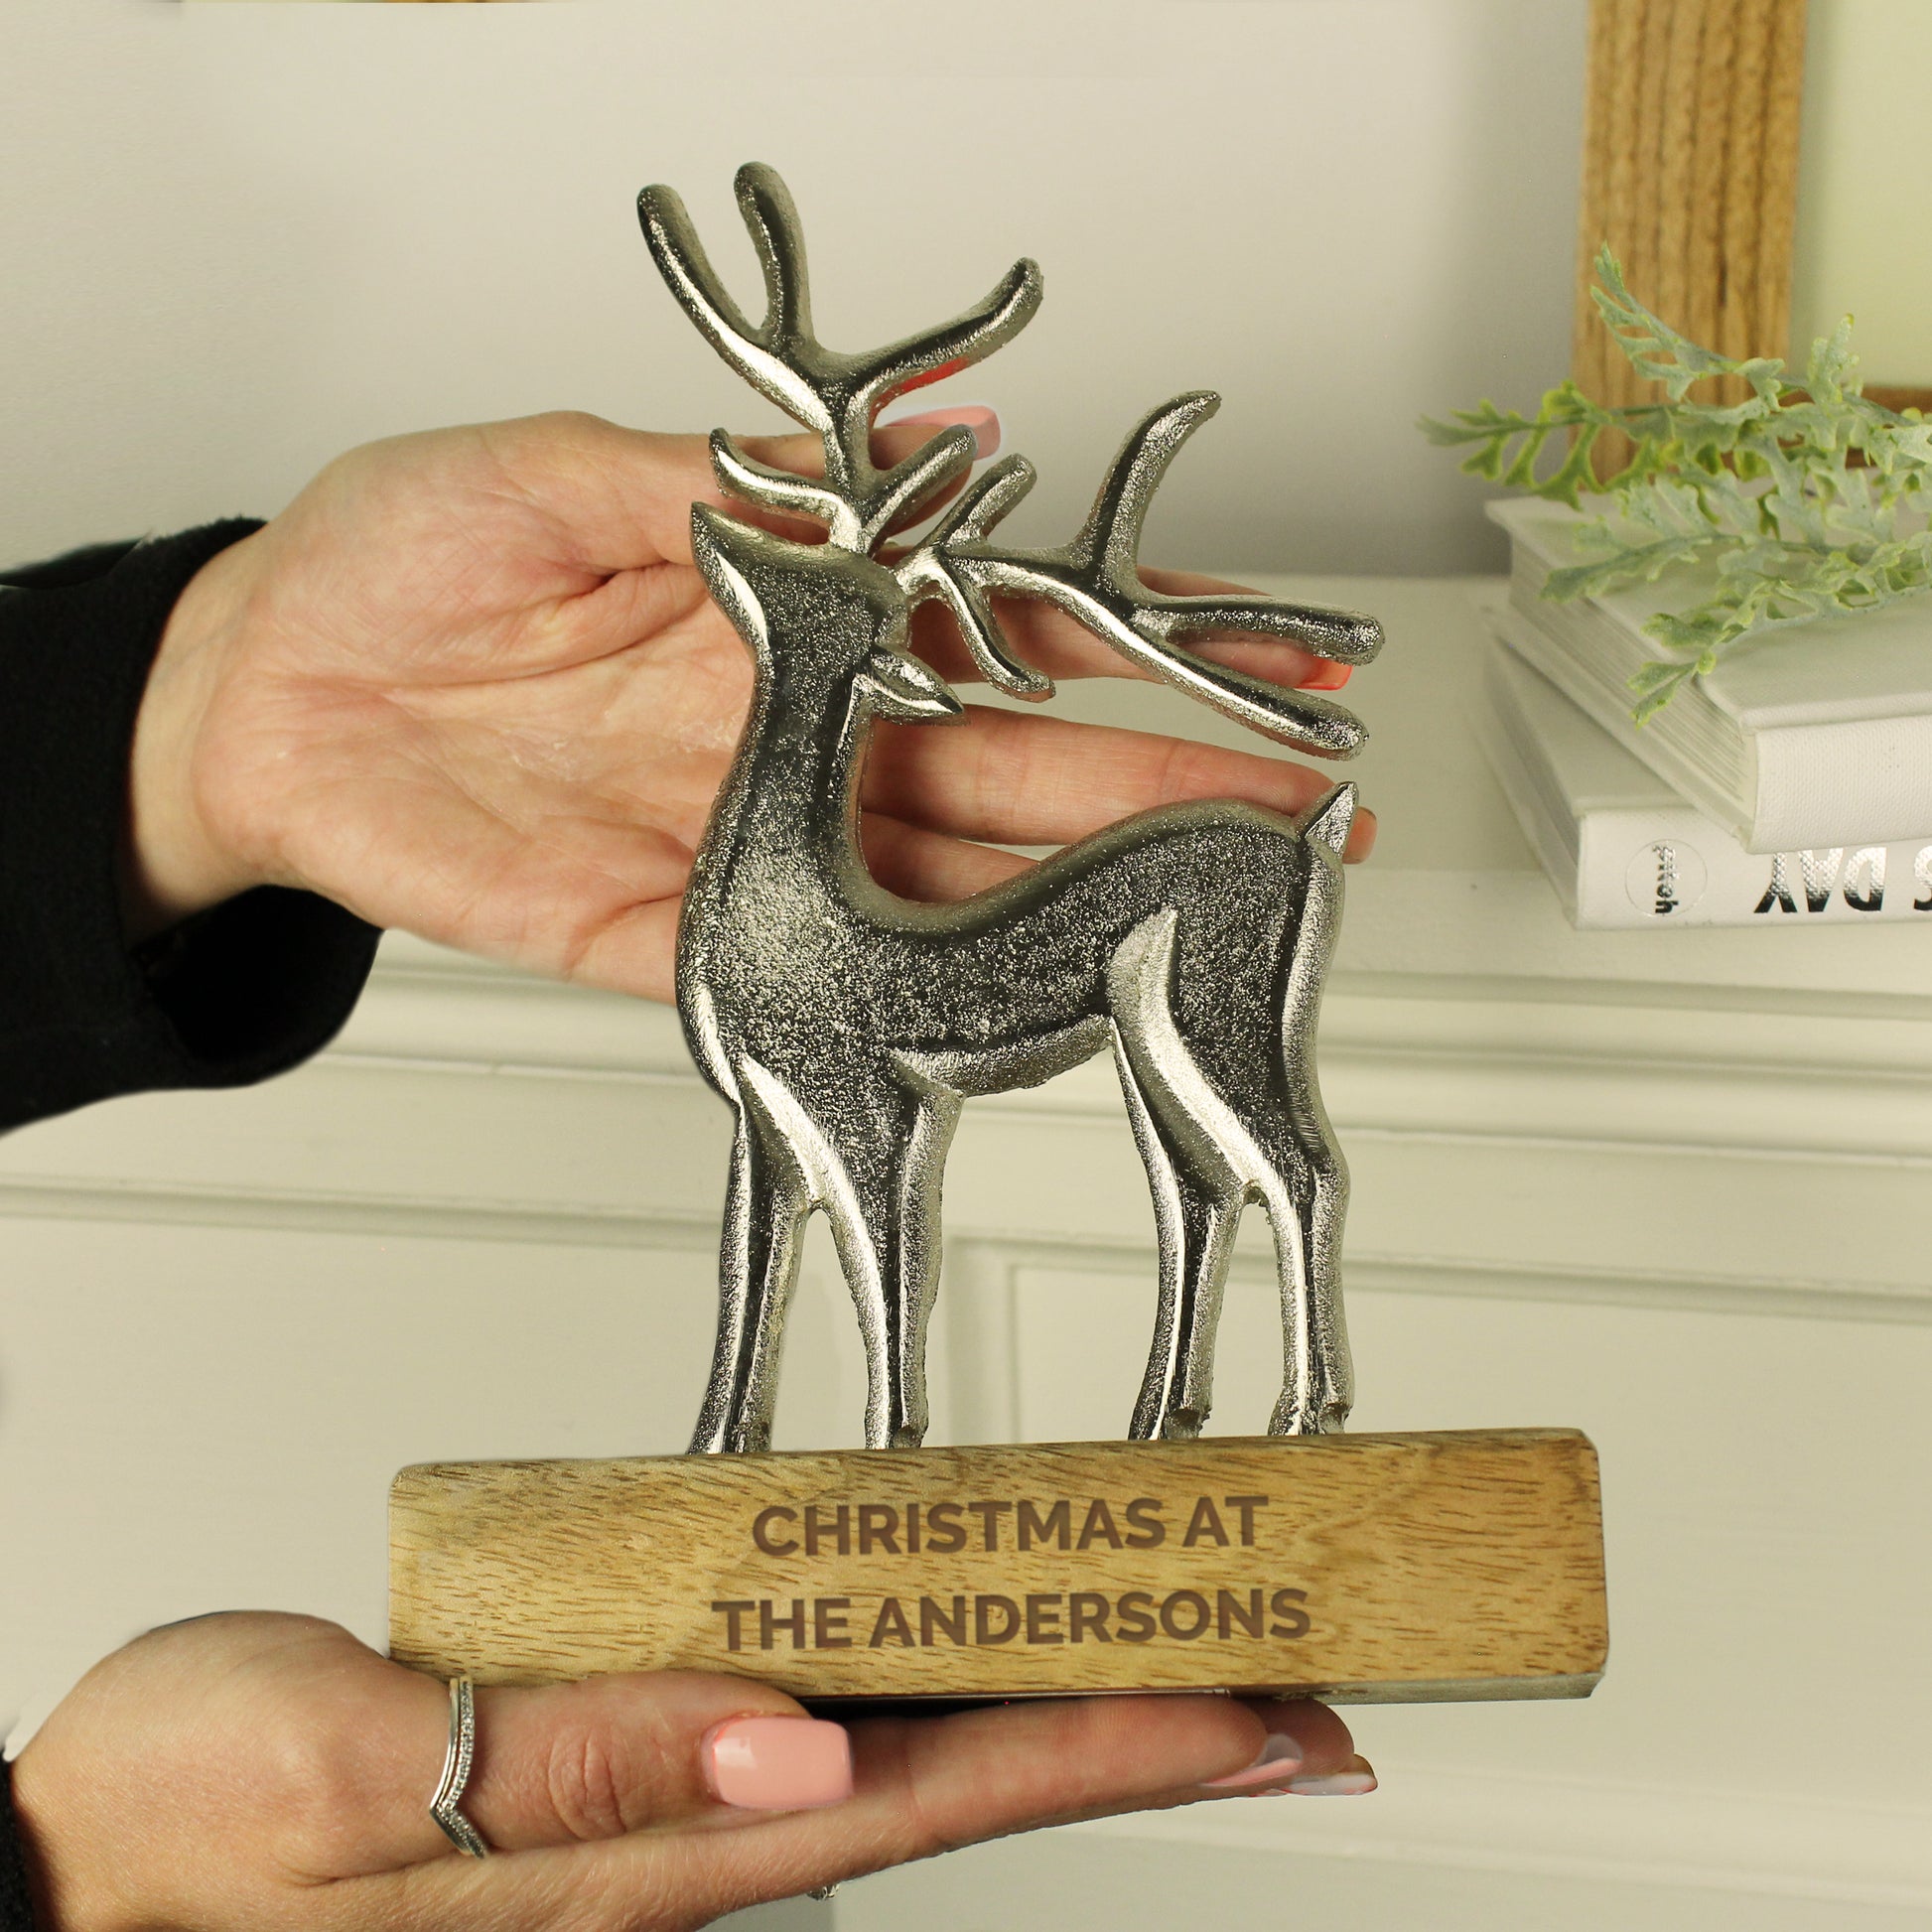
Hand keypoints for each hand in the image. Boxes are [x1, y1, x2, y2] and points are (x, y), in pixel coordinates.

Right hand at [11, 1613, 1368, 1929]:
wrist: (72, 1856)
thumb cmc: (183, 1830)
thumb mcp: (355, 1780)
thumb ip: (580, 1766)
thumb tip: (793, 1745)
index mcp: (648, 1860)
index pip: (942, 1792)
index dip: (1120, 1746)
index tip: (1260, 1710)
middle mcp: (682, 1844)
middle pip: (965, 1777)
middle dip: (1143, 1731)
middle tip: (1289, 1690)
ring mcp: (655, 1813)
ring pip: (906, 1750)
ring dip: (1054, 1704)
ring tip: (1183, 1661)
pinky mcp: (610, 1764)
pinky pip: (809, 1715)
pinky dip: (923, 1679)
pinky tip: (963, 1661)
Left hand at [126, 410, 1369, 994]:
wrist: (260, 681)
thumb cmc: (396, 554)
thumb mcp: (557, 469)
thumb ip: (732, 475)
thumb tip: (928, 445)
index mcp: (794, 621)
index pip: (1006, 635)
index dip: (1143, 647)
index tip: (1270, 659)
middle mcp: (793, 743)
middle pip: (1011, 779)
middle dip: (1161, 798)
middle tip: (1292, 820)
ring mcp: (742, 849)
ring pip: (938, 892)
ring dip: (1071, 909)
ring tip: (1200, 917)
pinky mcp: (660, 938)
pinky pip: (801, 977)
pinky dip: (902, 999)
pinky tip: (1014, 1011)